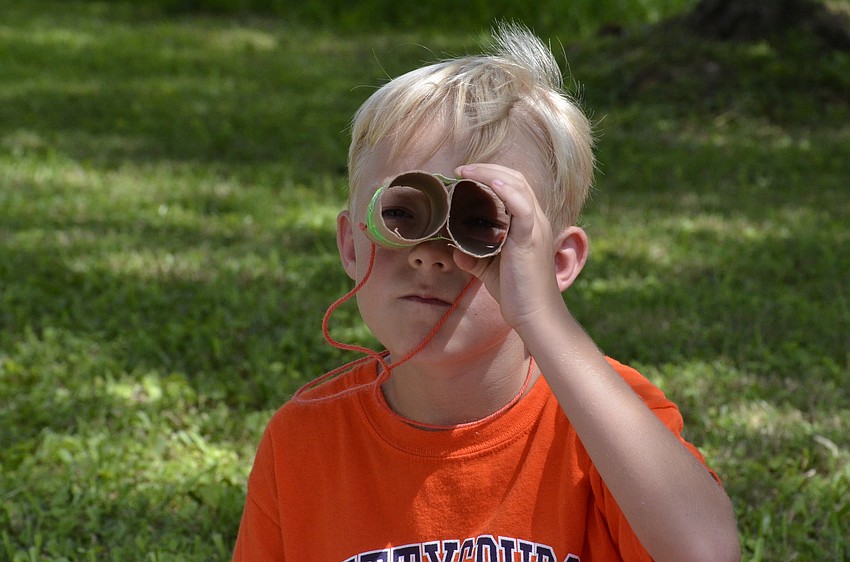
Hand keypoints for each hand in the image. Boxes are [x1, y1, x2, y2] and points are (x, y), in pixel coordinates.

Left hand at [452, 163, 571, 331]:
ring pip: (517, 185)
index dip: (491, 176)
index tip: (464, 176)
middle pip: (516, 179)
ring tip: (465, 172)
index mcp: (527, 225)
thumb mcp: (490, 271)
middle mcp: (535, 221)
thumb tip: (455, 251)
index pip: (514, 187)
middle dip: (487, 169)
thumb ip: (474, 258)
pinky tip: (489, 182)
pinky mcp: (530, 240)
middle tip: (460, 171)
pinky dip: (506, 190)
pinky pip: (521, 206)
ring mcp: (534, 228)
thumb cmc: (516, 294)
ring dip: (489, 173)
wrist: (535, 316)